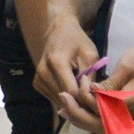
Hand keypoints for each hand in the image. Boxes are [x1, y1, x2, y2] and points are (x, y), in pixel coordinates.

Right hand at [36, 16, 103, 133]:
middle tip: (92, 95)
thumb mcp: (90, 56)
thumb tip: (92, 100)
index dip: (86, 98)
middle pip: (65, 99)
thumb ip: (90, 78)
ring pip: (59, 101)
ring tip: (82, 90)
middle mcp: (43, 73)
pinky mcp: (37, 84)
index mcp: (56, 63)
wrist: (59, 32)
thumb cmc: (78, 42)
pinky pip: (54, 98)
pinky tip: (72, 87)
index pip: (72, 92)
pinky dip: (65, 97)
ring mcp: (38, 79)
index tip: (97, 97)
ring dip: (72, 100)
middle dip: (80, 101)